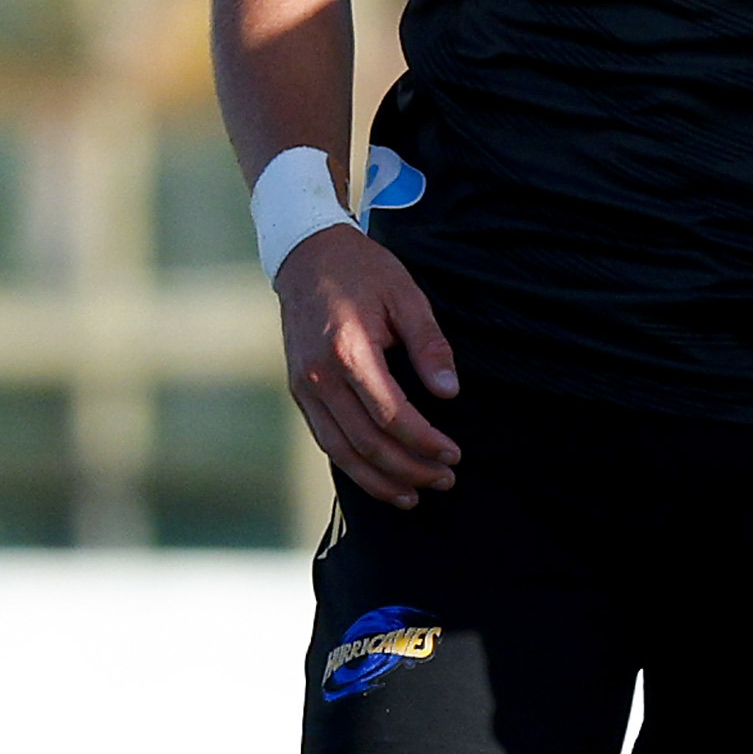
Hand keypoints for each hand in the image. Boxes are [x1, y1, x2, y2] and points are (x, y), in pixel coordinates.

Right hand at [278, 225, 463, 503]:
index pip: (391, 415)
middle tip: (445, 480)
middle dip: (409, 469)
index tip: (454, 454)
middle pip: (367, 443)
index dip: (425, 442)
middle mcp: (320, 375)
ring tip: (414, 496)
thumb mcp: (406, 296)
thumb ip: (429, 344)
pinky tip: (379, 478)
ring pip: (341, 452)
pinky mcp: (299, 392)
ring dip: (379, 481)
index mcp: (349, 350)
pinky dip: (352, 466)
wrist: (306, 256)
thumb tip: (449, 392)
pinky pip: (325, 440)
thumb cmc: (363, 272)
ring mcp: (304, 387)